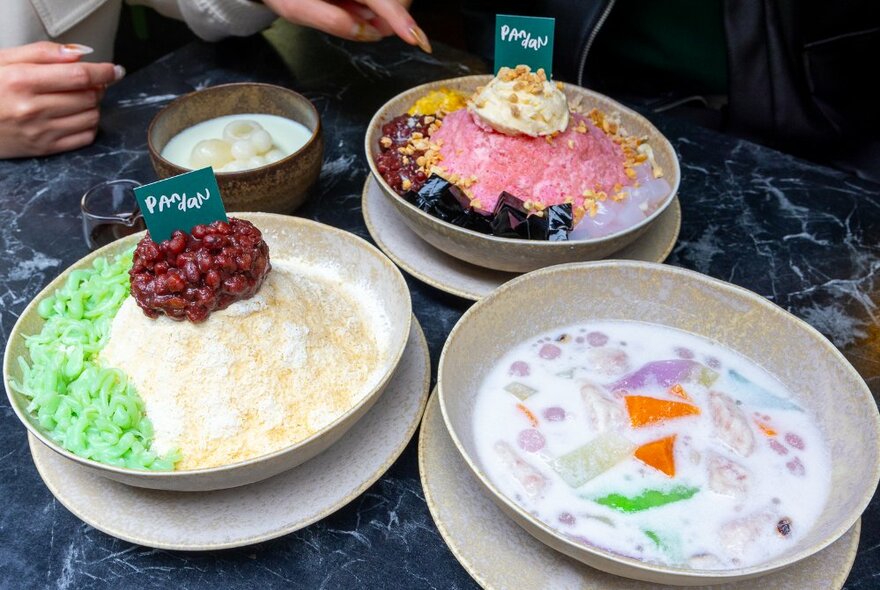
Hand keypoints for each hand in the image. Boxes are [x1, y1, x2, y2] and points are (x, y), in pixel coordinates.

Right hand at [0, 42, 124, 158]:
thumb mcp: (5, 60)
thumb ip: (44, 53)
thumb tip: (81, 53)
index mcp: (21, 80)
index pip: (78, 76)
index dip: (103, 72)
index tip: (115, 69)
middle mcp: (32, 108)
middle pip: (89, 97)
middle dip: (96, 87)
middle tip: (87, 82)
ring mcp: (40, 131)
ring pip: (91, 117)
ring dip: (93, 106)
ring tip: (77, 98)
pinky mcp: (45, 148)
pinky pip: (85, 137)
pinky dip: (89, 125)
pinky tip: (76, 116)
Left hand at [261, 0, 430, 51]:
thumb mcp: (296, 9)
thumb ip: (333, 21)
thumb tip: (368, 33)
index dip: (402, 21)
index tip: (417, 39)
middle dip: (390, 16)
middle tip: (365, 23)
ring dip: (382, 11)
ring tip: (352, 9)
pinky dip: (376, 6)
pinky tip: (356, 4)